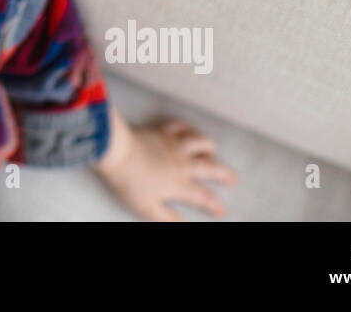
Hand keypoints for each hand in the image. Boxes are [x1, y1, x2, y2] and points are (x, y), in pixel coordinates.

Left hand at [93, 111, 237, 220]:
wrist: (117, 152)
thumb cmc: (129, 181)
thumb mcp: (146, 207)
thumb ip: (165, 218)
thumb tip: (180, 224)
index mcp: (179, 184)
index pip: (202, 196)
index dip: (214, 205)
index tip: (222, 210)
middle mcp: (182, 163)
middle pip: (210, 168)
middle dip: (224, 174)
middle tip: (233, 178)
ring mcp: (174, 145)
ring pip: (199, 142)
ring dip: (209, 147)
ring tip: (214, 151)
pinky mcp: (162, 131)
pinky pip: (180, 126)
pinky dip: (188, 128)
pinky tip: (190, 130)